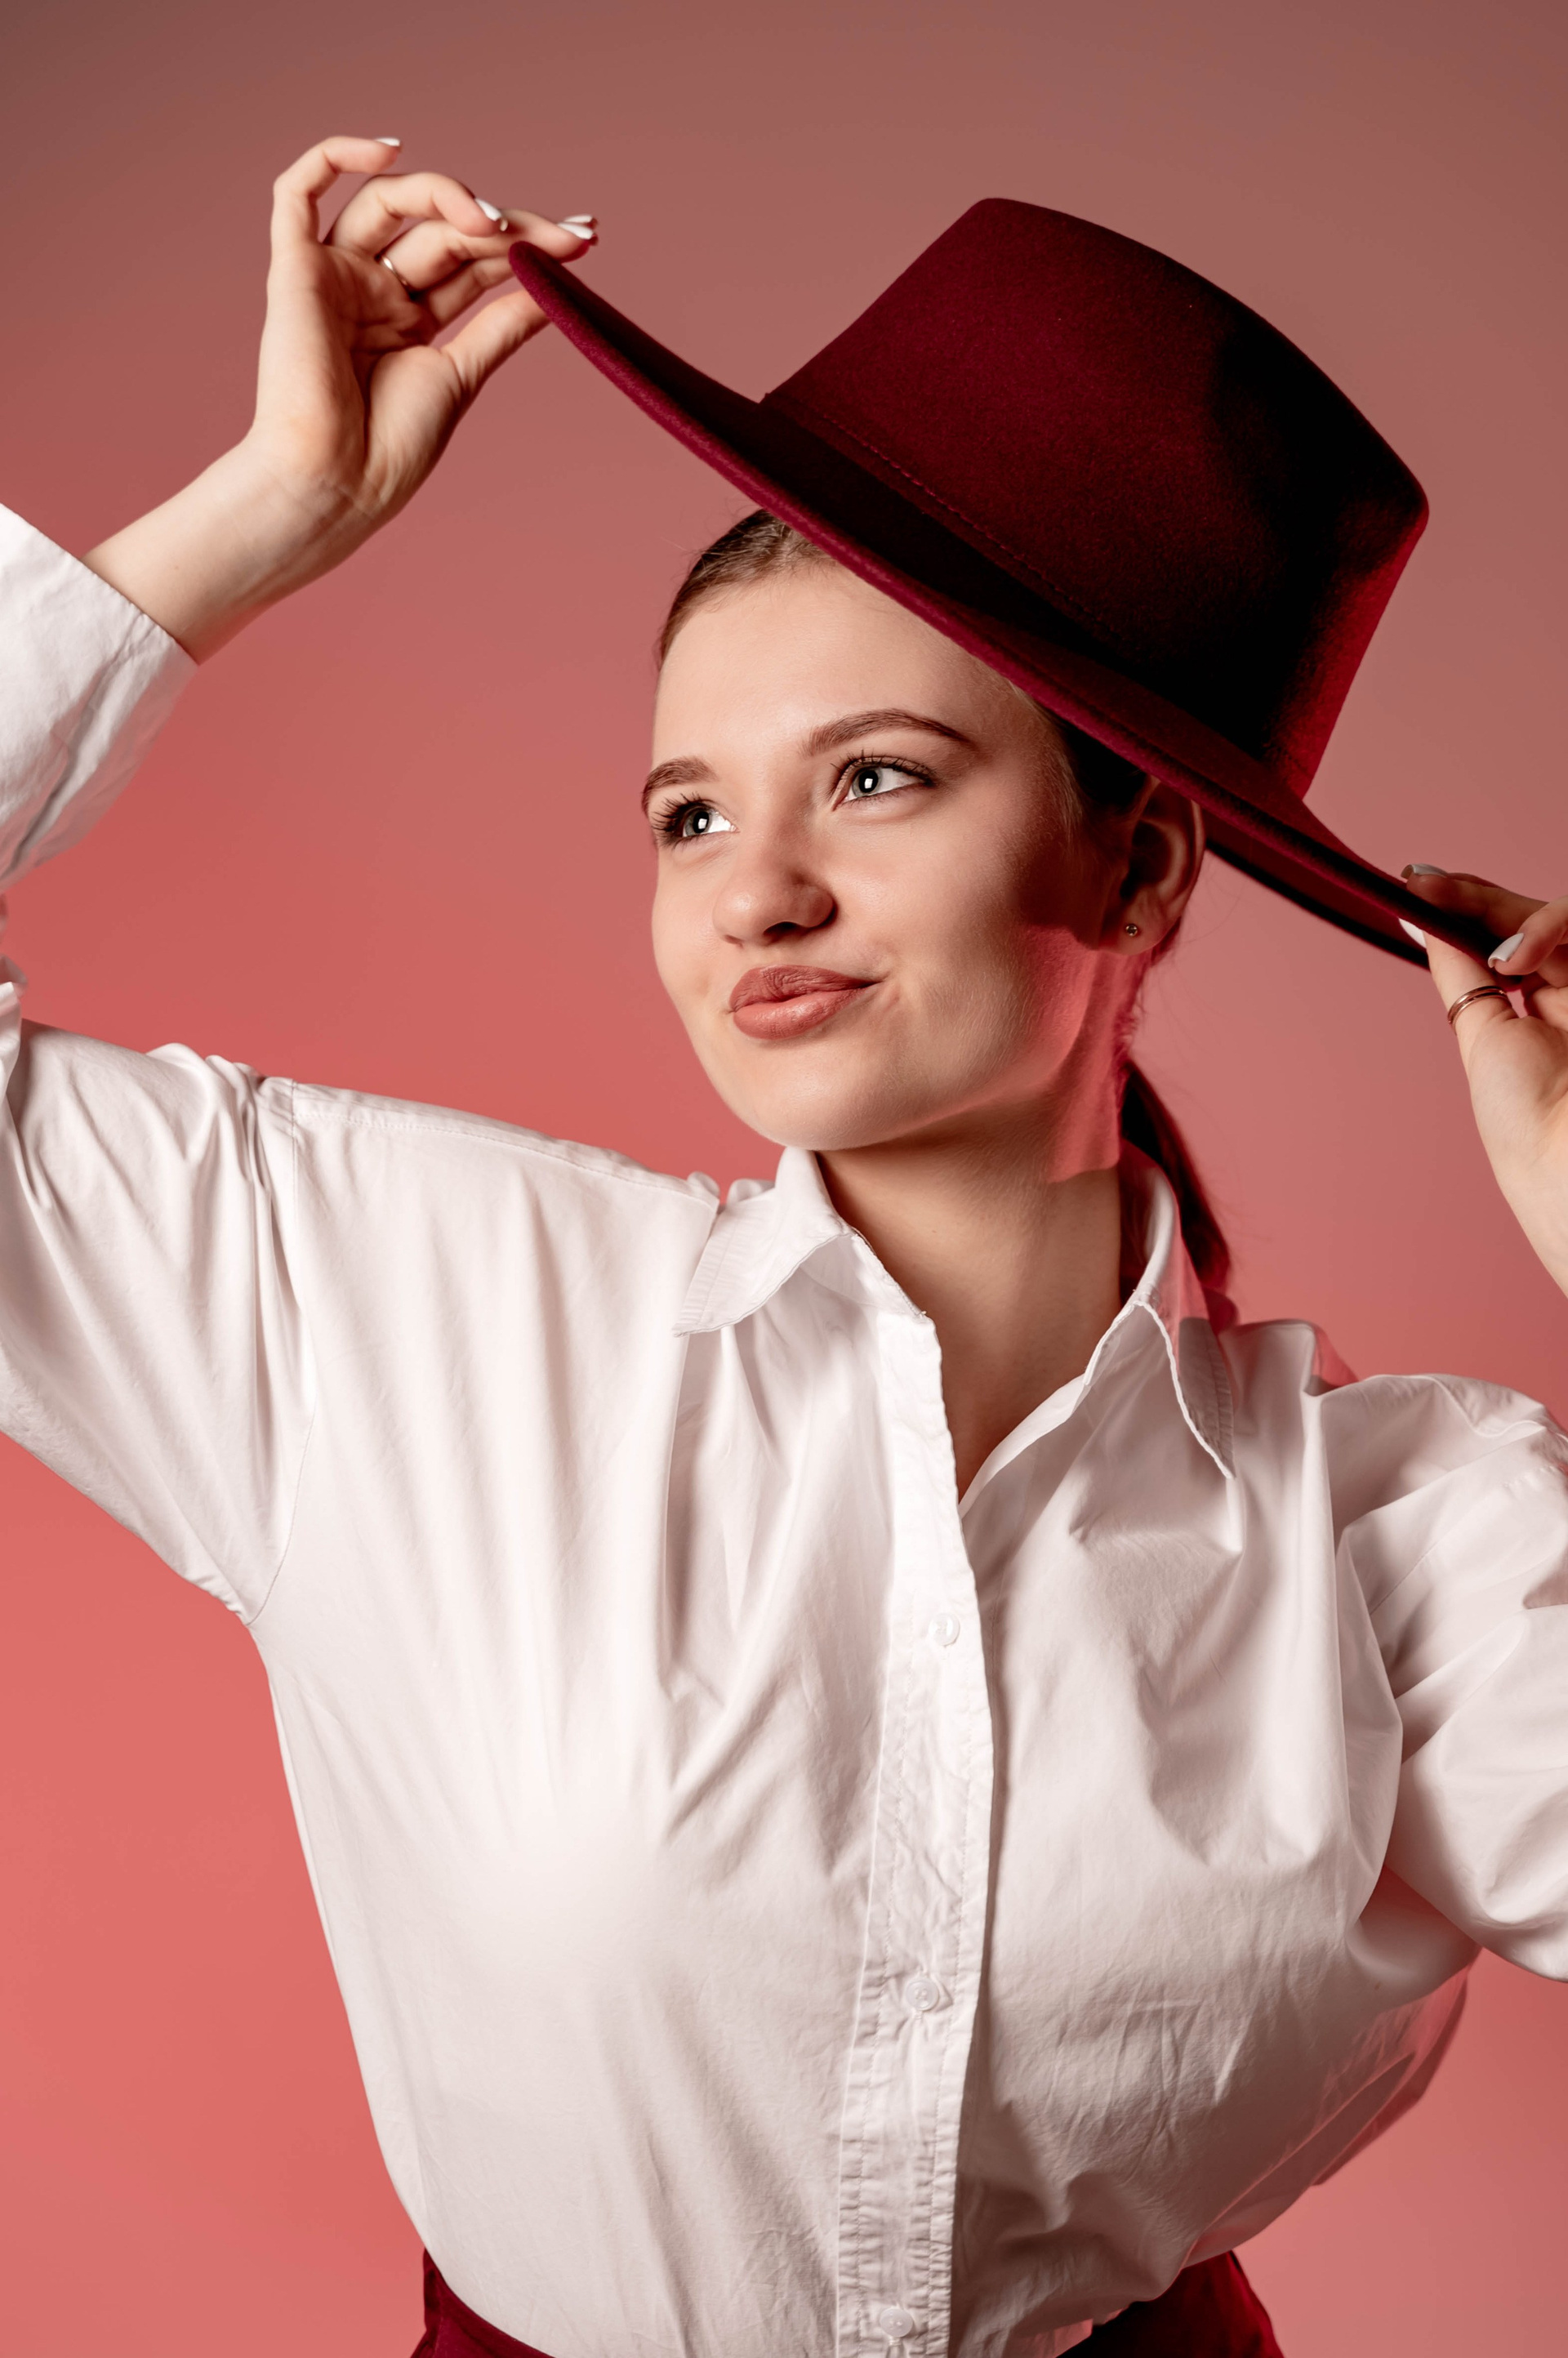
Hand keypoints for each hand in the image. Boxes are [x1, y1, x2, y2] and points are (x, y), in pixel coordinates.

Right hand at [83, 135, 593, 658]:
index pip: (474, 260)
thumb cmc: (388, 450)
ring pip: (392, 203)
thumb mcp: (461, 377)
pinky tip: (391, 148)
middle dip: (507, 225)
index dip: (528, 243)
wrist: (334, 487)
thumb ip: (500, 325)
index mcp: (410, 317)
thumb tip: (556, 287)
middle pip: (443, 229)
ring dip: (447, 198)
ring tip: (495, 221)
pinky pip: (299, 191)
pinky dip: (337, 155)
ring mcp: (334, 275)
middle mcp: (373, 288)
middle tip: (564, 235)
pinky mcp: (295, 269)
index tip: (586, 241)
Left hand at [1403, 866, 1567, 1295]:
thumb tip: (1417, 920)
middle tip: (1420, 882)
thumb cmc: (1523, 1121)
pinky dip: (1545, 928)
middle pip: (1526, 918)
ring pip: (1558, 916)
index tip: (1414, 883)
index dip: (1465, 907)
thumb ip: (1459, 973)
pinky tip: (1512, 958)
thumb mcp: (1479, 1035)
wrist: (1565, 1159)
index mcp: (1536, 1014)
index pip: (1503, 940)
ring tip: (1493, 954)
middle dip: (1472, 896)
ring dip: (1511, 913)